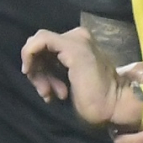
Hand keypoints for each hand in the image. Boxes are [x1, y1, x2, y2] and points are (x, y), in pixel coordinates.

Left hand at [21, 27, 142, 130]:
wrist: (113, 106)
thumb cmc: (93, 99)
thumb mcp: (66, 81)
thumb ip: (52, 69)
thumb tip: (32, 69)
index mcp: (78, 44)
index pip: (46, 47)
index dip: (37, 66)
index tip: (44, 89)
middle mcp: (78, 37)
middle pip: (40, 45)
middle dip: (36, 70)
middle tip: (45, 92)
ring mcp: (76, 40)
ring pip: (37, 43)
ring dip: (36, 71)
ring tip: (49, 93)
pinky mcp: (73, 48)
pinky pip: (40, 41)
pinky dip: (29, 55)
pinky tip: (33, 74)